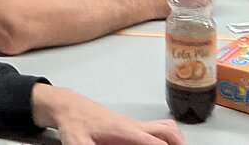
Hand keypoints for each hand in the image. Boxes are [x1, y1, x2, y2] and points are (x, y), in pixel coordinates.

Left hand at [31, 84, 185, 144]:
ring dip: (175, 140)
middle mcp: (134, 126)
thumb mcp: (78, 143)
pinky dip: (168, 138)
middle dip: (178, 144)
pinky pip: (158, 129)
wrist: (69, 108)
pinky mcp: (132, 127)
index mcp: (124, 131)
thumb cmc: (74, 123)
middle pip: (168, 131)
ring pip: (166, 128)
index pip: (154, 142)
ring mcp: (135, 125)